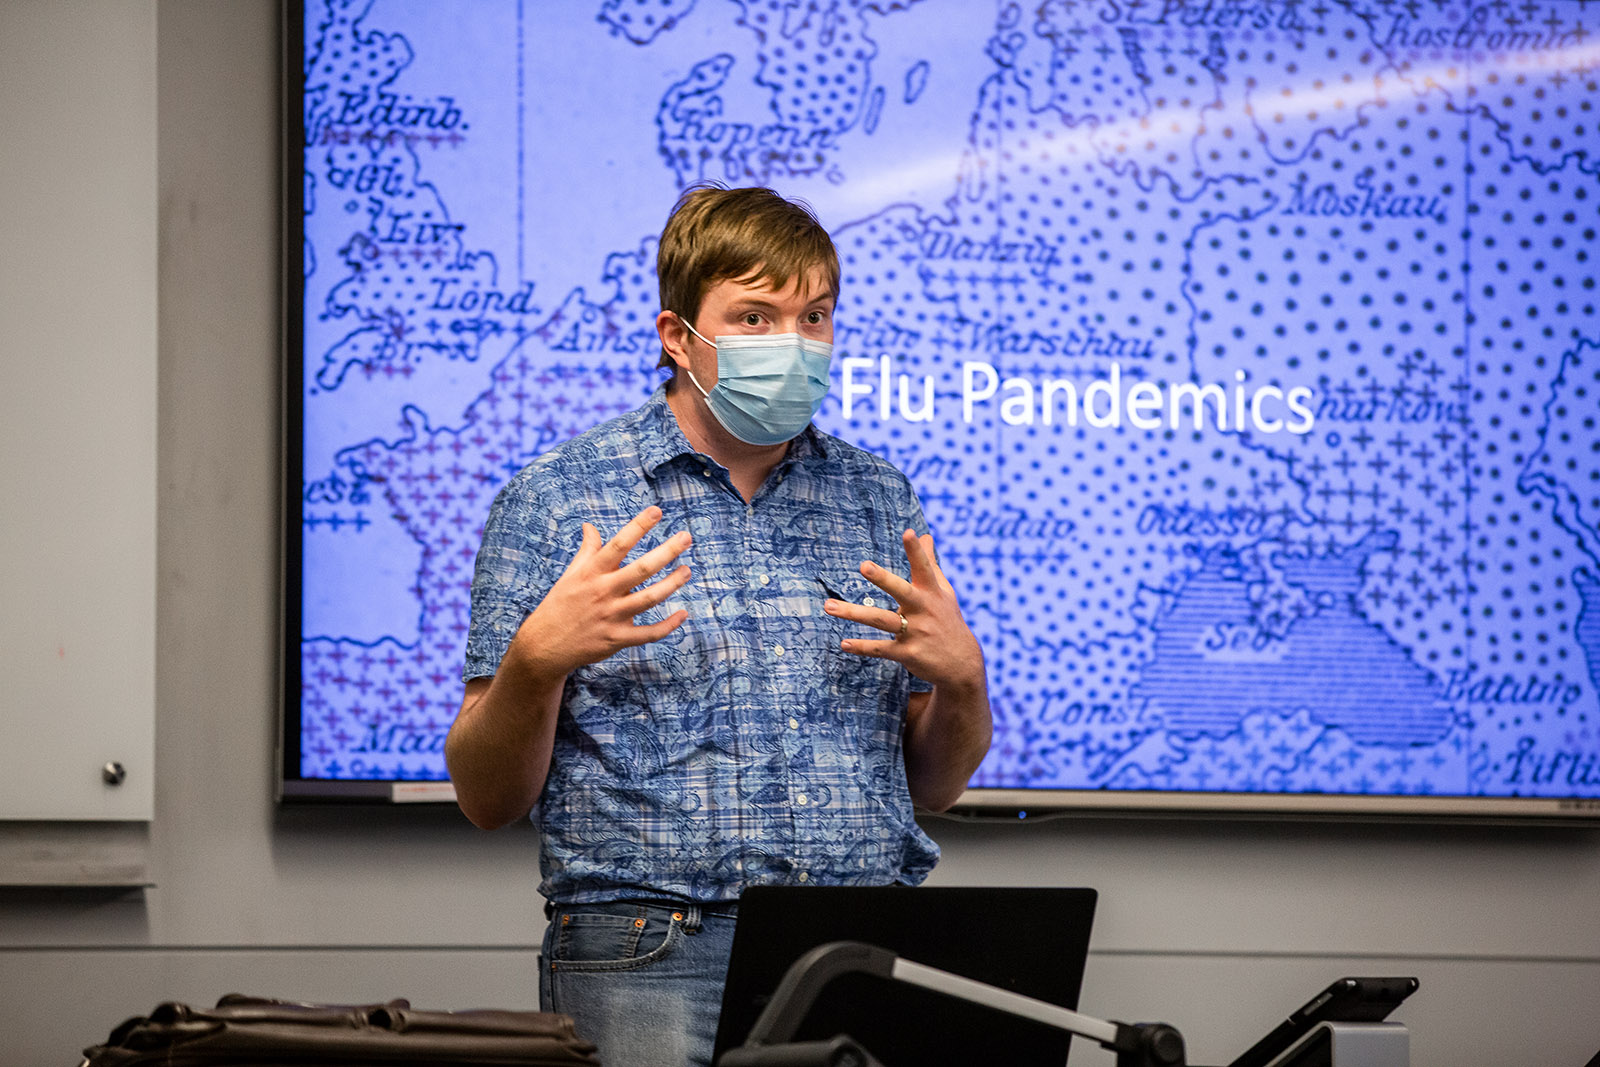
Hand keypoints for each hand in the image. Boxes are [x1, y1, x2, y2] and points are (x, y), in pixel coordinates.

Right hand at [506, 505, 690, 682]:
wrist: (545, 645)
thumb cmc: (561, 604)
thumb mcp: (571, 574)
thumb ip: (587, 551)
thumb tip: (589, 526)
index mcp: (592, 572)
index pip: (619, 544)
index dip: (639, 526)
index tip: (657, 510)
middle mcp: (603, 591)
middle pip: (641, 569)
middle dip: (667, 552)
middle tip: (687, 537)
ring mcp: (611, 616)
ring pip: (650, 599)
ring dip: (672, 584)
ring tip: (687, 570)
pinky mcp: (617, 639)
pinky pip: (649, 633)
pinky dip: (669, 625)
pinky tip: (683, 614)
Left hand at [825, 529, 984, 691]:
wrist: (961, 663)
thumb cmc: (947, 620)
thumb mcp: (943, 591)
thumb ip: (930, 563)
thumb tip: (924, 534)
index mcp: (931, 592)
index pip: (924, 568)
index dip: (917, 551)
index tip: (909, 533)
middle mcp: (923, 610)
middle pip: (901, 591)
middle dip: (884, 578)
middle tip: (864, 566)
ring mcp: (915, 632)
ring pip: (881, 620)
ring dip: (854, 613)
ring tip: (828, 606)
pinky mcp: (907, 653)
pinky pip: (880, 648)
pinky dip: (861, 647)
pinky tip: (844, 643)